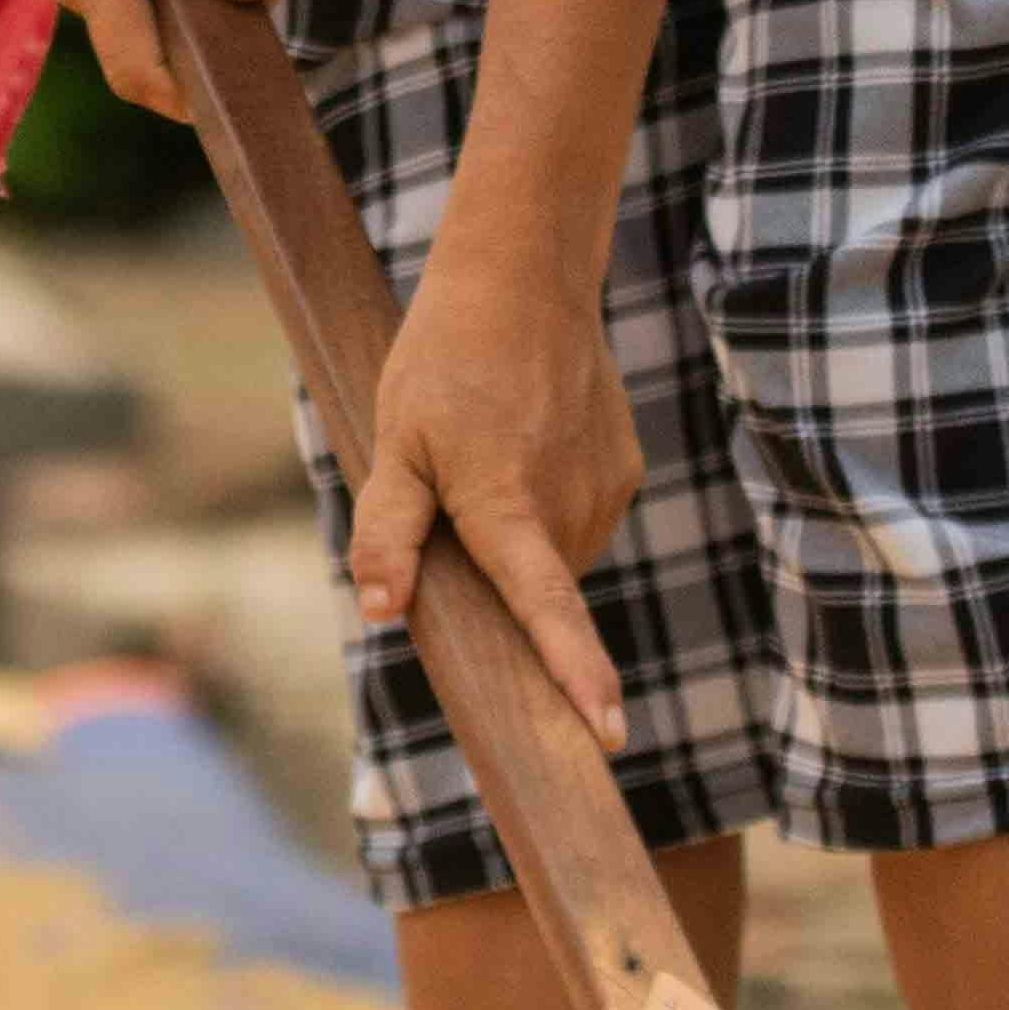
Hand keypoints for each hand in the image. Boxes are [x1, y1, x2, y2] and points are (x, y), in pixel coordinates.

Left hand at [346, 219, 640, 745]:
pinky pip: (578, 518)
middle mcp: (569, 505)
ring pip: (556, 554)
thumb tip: (382, 613)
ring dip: (522, 539)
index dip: (576, 674)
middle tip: (452, 508)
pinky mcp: (626, 468)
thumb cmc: (442, 358)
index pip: (547, 609)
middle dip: (494, 578)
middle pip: (533, 588)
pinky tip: (523, 444)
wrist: (525, 278)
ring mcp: (606, 487)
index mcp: (507, 505)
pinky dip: (547, 507)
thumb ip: (388, 532)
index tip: (607, 732)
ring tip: (488, 458)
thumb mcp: (394, 441)